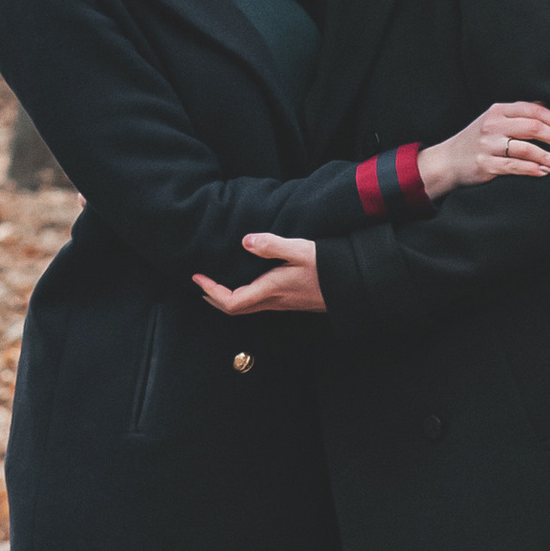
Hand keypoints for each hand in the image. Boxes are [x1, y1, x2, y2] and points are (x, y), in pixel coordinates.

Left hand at [193, 234, 325, 315]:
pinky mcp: (288, 301)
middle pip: (234, 309)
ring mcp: (281, 304)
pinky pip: (257, 304)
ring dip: (226, 298)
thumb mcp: (299, 250)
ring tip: (215, 283)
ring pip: (246, 308)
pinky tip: (244, 283)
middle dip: (213, 298)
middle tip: (200, 283)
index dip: (211, 291)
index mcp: (270, 289)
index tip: (198, 277)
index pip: (232, 301)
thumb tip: (245, 241)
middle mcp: (273, 301)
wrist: (352, 285)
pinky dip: (241, 296)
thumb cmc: (328, 266)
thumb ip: (271, 245)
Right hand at [418, 99, 549, 197]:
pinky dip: (532, 169)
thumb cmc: (478, 140)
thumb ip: (519, 113)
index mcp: (498, 110)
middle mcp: (493, 125)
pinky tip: (544, 171)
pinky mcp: (485, 164)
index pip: (533, 111)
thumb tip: (545, 105)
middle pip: (532, 127)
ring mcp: (488, 145)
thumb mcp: (495, 120)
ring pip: (525, 148)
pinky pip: (514, 166)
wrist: (448, 161)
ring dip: (548, 157)